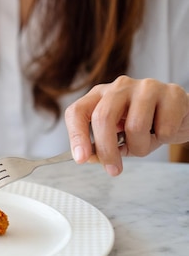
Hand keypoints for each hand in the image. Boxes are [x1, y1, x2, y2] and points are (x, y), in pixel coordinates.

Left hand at [65, 76, 188, 175]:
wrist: (181, 115)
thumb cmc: (145, 125)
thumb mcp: (119, 137)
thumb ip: (101, 145)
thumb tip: (86, 157)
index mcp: (100, 95)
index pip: (77, 111)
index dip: (76, 136)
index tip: (81, 158)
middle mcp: (119, 86)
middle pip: (103, 117)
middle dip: (107, 150)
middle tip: (113, 169)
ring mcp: (146, 87)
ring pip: (135, 126)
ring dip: (140, 147)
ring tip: (146, 143)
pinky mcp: (172, 93)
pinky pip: (163, 128)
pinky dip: (164, 139)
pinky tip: (164, 130)